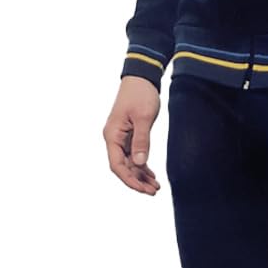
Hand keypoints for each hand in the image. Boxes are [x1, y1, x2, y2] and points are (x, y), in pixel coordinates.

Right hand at [103, 76, 162, 194]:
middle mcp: (114, 138)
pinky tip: (151, 174)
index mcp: (112, 135)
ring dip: (140, 175)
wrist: (141, 76)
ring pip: (129, 162)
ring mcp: (121, 137)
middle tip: (153, 191)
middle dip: (137, 181)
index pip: (117, 165)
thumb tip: (139, 164)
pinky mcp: (129, 134)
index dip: (130, 180)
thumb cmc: (141, 94)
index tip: (144, 189)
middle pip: (123, 167)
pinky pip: (133, 155)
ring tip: (155, 186)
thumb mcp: (143, 117)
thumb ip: (142, 140)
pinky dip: (142, 165)